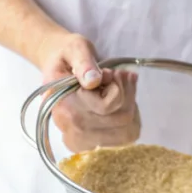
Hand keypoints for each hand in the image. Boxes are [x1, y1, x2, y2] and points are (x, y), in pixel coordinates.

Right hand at [39, 33, 140, 151]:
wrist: (59, 68)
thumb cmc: (69, 56)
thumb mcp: (75, 48)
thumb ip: (83, 61)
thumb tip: (92, 80)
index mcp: (61, 100)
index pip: (105, 107)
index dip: (116, 87)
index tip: (109, 73)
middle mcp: (69, 125)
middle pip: (119, 120)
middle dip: (127, 95)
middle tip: (118, 77)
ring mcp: (80, 138)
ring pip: (126, 132)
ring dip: (131, 107)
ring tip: (120, 89)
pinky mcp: (91, 144)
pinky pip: (126, 138)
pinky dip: (132, 120)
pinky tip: (122, 105)